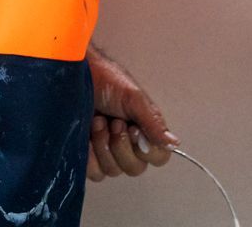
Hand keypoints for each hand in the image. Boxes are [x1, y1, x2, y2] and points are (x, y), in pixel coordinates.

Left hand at [86, 45, 175, 180]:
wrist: (77, 77)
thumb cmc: (107, 82)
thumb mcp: (134, 99)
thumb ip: (153, 123)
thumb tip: (174, 143)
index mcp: (146, 132)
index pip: (159, 158)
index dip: (147, 150)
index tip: (133, 128)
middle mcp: (129, 146)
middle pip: (135, 169)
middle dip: (121, 145)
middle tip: (114, 122)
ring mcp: (107, 153)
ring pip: (113, 171)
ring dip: (103, 145)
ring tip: (98, 121)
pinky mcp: (88, 157)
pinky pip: (95, 172)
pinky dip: (89, 155)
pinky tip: (86, 136)